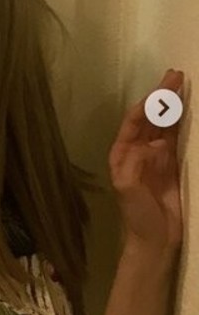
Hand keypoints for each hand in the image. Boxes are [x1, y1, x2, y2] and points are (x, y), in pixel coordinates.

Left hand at [109, 69, 184, 249]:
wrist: (155, 239)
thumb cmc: (137, 216)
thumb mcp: (128, 190)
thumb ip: (135, 165)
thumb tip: (153, 143)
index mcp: (123, 153)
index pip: (135, 121)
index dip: (149, 103)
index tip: (164, 87)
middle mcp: (138, 151)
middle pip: (151, 118)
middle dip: (162, 96)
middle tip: (177, 75)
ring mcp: (157, 157)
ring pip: (166, 125)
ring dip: (174, 106)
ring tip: (184, 85)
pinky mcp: (173, 165)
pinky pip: (179, 139)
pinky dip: (185, 124)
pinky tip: (192, 111)